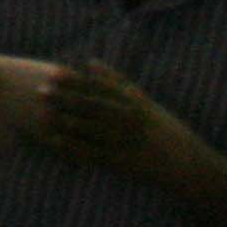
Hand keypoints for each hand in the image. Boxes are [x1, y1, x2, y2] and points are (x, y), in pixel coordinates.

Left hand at [31, 60, 201, 185]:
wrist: (187, 165)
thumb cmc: (163, 129)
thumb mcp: (144, 101)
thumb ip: (116, 81)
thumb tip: (90, 61)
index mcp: (135, 103)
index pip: (99, 88)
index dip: (74, 80)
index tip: (53, 73)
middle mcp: (130, 121)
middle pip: (91, 106)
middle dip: (64, 98)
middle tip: (40, 91)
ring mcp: (125, 142)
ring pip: (89, 129)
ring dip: (63, 121)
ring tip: (41, 113)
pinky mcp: (122, 163)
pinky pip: (92, 153)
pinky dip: (71, 147)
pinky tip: (53, 141)